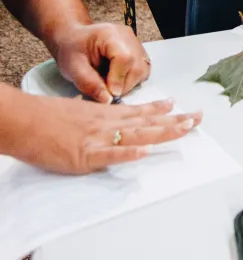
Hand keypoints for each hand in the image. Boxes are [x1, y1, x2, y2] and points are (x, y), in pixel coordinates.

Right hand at [4, 91, 200, 173]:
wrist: (26, 122)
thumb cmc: (48, 117)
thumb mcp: (79, 111)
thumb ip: (95, 114)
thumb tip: (102, 111)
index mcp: (107, 114)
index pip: (140, 112)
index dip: (162, 110)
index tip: (181, 107)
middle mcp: (109, 123)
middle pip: (148, 122)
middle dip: (175, 121)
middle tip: (199, 117)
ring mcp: (99, 138)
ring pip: (137, 135)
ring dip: (163, 132)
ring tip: (185, 128)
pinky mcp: (85, 154)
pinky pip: (110, 154)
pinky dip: (127, 154)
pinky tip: (143, 154)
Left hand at [48, 22, 150, 103]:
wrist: (73, 39)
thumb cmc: (71, 50)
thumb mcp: (73, 68)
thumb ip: (89, 83)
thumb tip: (107, 100)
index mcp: (110, 34)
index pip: (124, 58)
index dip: (118, 79)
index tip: (108, 94)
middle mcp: (128, 37)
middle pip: (137, 66)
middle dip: (123, 85)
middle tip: (106, 91)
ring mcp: (135, 43)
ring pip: (143, 69)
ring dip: (128, 84)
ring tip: (110, 84)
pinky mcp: (138, 52)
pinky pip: (142, 70)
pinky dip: (131, 80)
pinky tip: (116, 79)